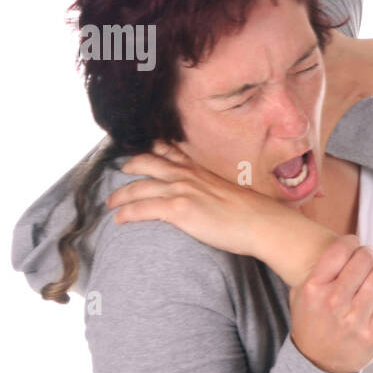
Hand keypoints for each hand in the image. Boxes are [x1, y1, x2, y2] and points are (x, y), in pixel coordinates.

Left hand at [106, 141, 294, 258]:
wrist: (262, 223)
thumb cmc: (252, 214)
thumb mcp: (230, 193)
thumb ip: (213, 191)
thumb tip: (210, 201)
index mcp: (200, 171)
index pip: (172, 151)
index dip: (153, 149)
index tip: (143, 150)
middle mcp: (188, 176)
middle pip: (148, 163)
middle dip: (130, 166)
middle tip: (120, 173)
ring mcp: (182, 190)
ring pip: (139, 187)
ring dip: (120, 195)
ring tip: (111, 204)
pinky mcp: (179, 209)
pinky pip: (142, 208)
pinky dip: (126, 213)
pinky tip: (119, 219)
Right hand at [291, 234, 372, 372]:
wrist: (317, 365)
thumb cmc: (311, 323)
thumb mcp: (300, 295)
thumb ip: (314, 270)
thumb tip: (339, 244)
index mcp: (313, 289)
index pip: (341, 250)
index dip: (352, 242)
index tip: (355, 245)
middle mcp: (334, 303)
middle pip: (365, 260)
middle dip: (372, 254)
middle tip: (372, 257)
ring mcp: (355, 320)